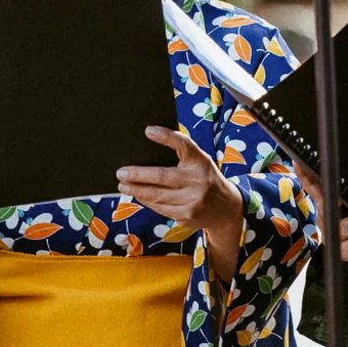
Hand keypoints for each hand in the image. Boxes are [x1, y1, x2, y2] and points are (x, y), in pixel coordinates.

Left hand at [117, 126, 243, 276]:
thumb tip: (147, 144)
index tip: (148, 130)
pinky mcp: (186, 216)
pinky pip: (160, 208)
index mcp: (201, 161)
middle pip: (162, 177)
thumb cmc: (205, 177)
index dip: (166, 136)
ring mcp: (193, 201)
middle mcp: (198, 180)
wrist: (226, 209)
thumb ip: (181, 152)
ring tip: (123, 185)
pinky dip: (146, 201)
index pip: (184, 144)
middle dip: (137, 175)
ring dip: (136, 190)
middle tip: (121, 173)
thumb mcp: (200, 160)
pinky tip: (138, 195)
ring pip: (157, 195)